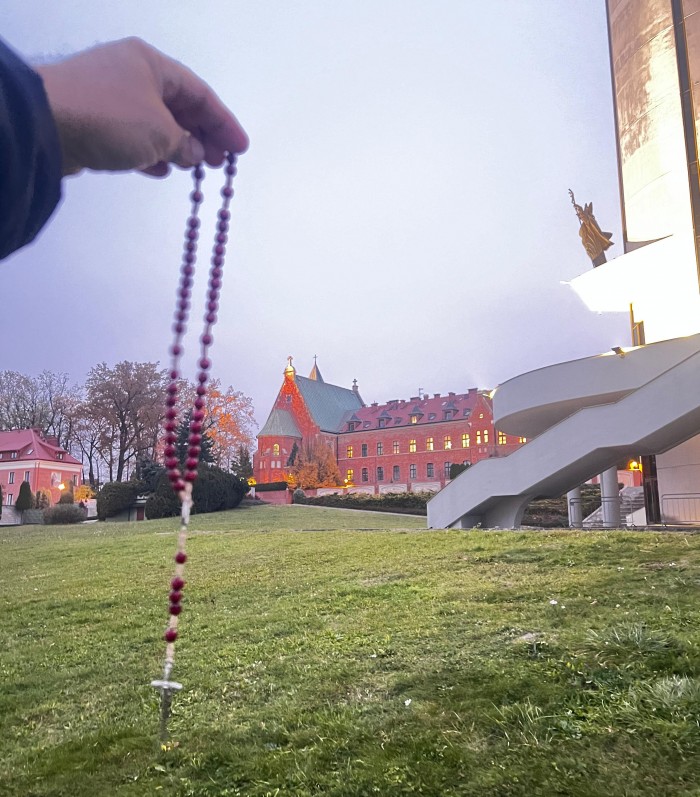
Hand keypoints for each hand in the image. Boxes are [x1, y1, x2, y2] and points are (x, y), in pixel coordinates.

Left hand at [36, 37, 247, 176]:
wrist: (45, 124)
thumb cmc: (111, 118)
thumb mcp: (160, 132)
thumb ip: (186, 144)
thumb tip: (196, 153)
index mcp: (152, 64)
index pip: (200, 93)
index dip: (224, 122)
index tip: (240, 149)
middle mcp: (133, 74)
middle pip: (180, 106)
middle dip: (203, 135)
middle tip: (221, 163)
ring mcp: (112, 96)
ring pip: (158, 122)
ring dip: (179, 146)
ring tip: (196, 168)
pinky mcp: (96, 120)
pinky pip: (135, 135)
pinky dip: (153, 152)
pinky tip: (163, 170)